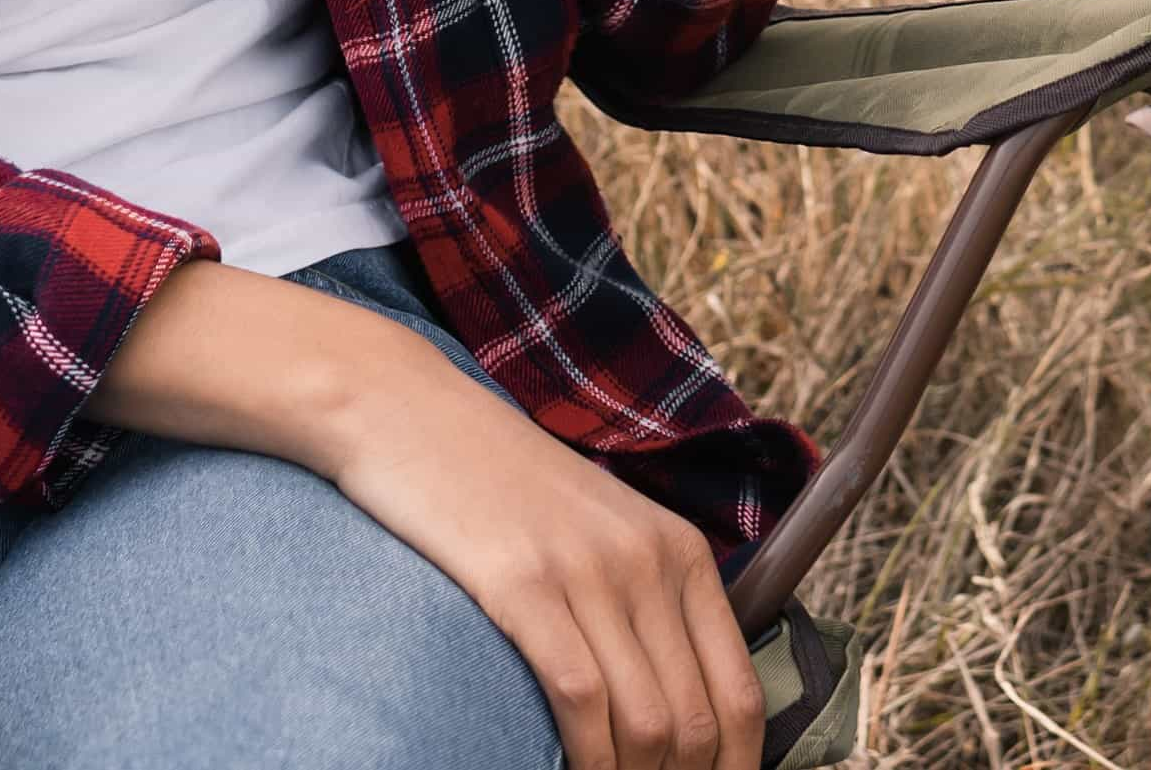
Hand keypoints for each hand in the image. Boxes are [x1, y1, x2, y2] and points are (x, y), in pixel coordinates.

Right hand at [323, 357, 762, 769]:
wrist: (412, 416)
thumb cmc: (500, 488)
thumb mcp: (601, 531)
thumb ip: (645, 605)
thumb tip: (672, 713)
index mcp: (681, 552)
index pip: (737, 692)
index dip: (733, 766)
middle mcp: (649, 561)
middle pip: (694, 719)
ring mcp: (588, 571)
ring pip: (645, 722)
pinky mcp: (523, 584)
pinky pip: (579, 699)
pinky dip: (583, 759)